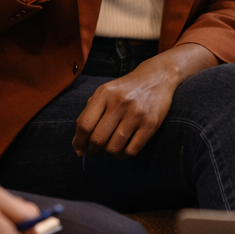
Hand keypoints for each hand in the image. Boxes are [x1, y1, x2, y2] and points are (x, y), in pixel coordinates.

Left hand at [72, 43, 217, 155]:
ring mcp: (136, 114)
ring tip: (111, 147)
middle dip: (93, 150)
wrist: (157, 77)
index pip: (84, 124)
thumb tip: (78, 148)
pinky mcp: (151, 124)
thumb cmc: (125, 89)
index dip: (79, 141)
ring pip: (114, 148)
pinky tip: (123, 150)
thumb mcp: (105, 93)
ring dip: (109, 153)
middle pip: (97, 139)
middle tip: (96, 149)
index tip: (80, 148)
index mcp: (104, 94)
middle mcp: (119, 103)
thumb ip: (88, 115)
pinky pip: (131, 151)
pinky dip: (123, 156)